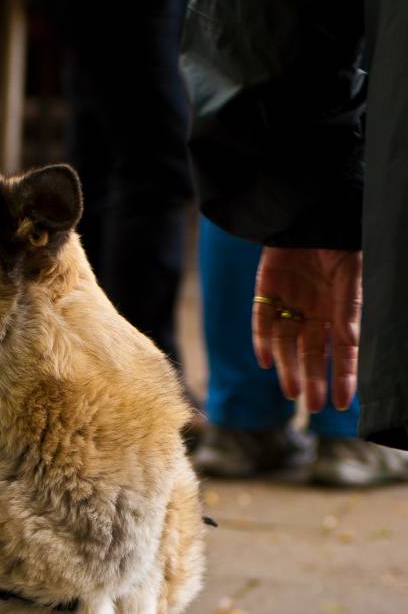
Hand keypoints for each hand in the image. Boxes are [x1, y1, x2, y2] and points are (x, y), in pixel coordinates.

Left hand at [252, 247, 361, 412]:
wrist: (307, 207)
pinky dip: (262, 342)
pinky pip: (262, 323)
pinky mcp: (266, 293)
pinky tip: (265, 361)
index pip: (344, 350)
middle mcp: (316, 310)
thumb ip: (351, 304)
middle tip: (313, 407)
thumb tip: (351, 339)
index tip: (343, 402)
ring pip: (287, 344)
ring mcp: (291, 303)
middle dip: (315, 379)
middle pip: (314, 352)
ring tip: (292, 392)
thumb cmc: (338, 237)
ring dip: (288, 368)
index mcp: (341, 308)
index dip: (344, 376)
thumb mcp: (352, 270)